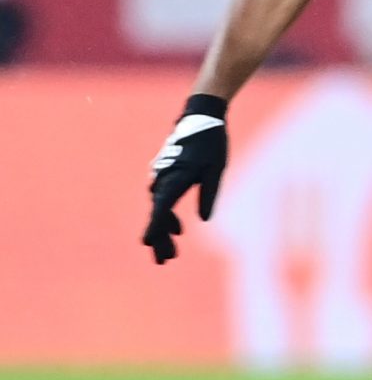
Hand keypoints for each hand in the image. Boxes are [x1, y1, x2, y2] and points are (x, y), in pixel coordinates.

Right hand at [144, 95, 227, 263]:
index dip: (154, 228)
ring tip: (172, 252)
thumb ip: (209, 194)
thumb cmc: (210, 144)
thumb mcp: (216, 170)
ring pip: (160, 209)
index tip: (147, 244)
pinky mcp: (167, 175)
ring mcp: (162, 177)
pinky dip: (168, 215)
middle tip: (164, 261)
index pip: (161, 209)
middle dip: (160, 239)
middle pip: (158, 215)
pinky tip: (178, 229)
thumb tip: (203, 219)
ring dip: (165, 230)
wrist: (200, 117)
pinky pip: (164, 200)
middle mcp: (163, 180)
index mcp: (175, 179)